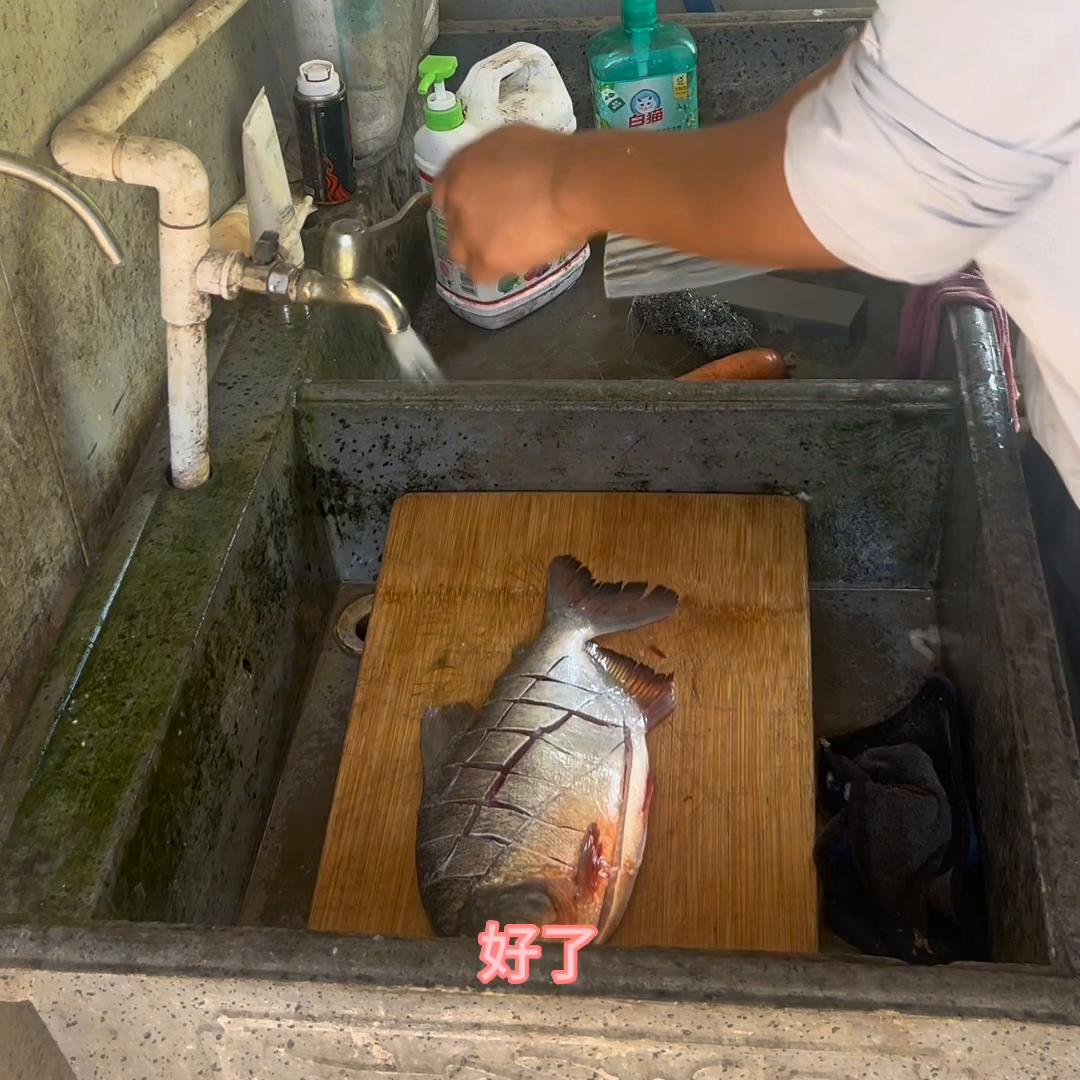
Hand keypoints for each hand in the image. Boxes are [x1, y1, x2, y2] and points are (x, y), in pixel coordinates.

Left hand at [432, 126, 593, 284]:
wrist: (570, 185)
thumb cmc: (551, 157)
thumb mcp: (508, 142)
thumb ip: (489, 165)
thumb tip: (495, 179)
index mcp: (459, 169)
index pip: (443, 194)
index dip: (461, 205)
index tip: (479, 211)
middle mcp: (456, 201)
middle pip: (453, 226)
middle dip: (470, 230)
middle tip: (498, 231)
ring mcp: (468, 233)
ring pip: (461, 254)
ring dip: (479, 253)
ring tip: (506, 250)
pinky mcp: (485, 259)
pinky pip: (480, 274)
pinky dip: (494, 270)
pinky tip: (513, 262)